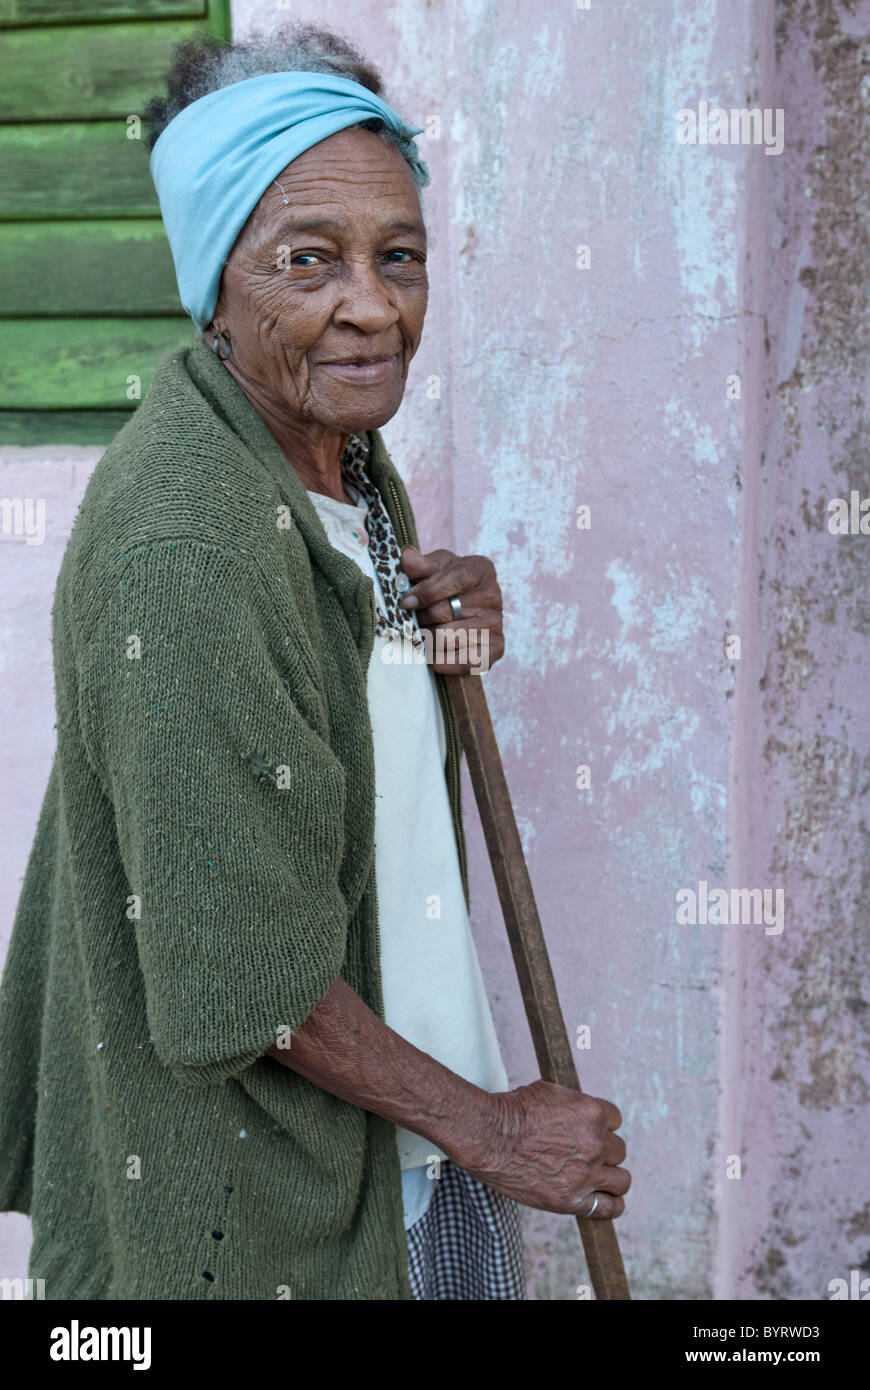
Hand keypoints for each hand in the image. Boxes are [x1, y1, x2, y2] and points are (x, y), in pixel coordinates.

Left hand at [399, 545, 504, 674]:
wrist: (463, 614)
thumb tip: (406, 556)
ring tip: (424, 634)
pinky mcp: (494, 651)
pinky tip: (433, 654)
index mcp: (481, 570)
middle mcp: (494, 596)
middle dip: (421, 618)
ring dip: (426, 639)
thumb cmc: (446, 587)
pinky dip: (440, 661)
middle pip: (443, 612)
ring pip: (445, 638)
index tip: (406, 602)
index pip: (454, 578)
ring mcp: (496, 624)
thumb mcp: (433, 570)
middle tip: (415, 620)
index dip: (426, 591)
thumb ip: (419, 564)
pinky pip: (460, 662)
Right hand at [449, 1081, 629, 1218]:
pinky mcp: (573, 1199)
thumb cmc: (512, 1111)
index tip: (589, 1131)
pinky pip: (610, 1207)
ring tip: (596, 1178)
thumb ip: (575, 1105)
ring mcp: (587, 1173)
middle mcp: (595, 1142)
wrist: (490, 1137)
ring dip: (610, 1177)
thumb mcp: (550, 1092)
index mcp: (592, 1112)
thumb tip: (582, 1113)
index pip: (615, 1120)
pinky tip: (602, 1199)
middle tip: (584, 1154)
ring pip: (621, 1180)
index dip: (601, 1125)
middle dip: (603, 1150)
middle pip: (618, 1150)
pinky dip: (610, 1204)